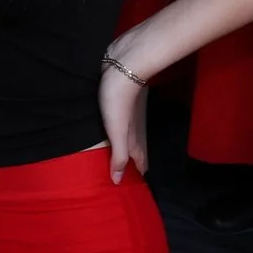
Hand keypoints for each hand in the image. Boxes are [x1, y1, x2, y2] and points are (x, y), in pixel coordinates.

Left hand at [99, 58, 149, 183]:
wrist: (124, 65)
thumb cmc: (119, 100)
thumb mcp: (117, 132)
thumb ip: (119, 156)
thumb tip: (118, 181)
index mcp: (134, 139)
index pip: (140, 162)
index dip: (138, 174)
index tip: (133, 187)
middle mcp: (135, 129)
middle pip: (136, 151)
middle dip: (132, 164)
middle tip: (123, 176)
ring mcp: (130, 115)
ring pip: (130, 137)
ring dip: (125, 148)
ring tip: (116, 159)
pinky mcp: (123, 103)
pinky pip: (122, 123)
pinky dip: (119, 132)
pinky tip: (111, 132)